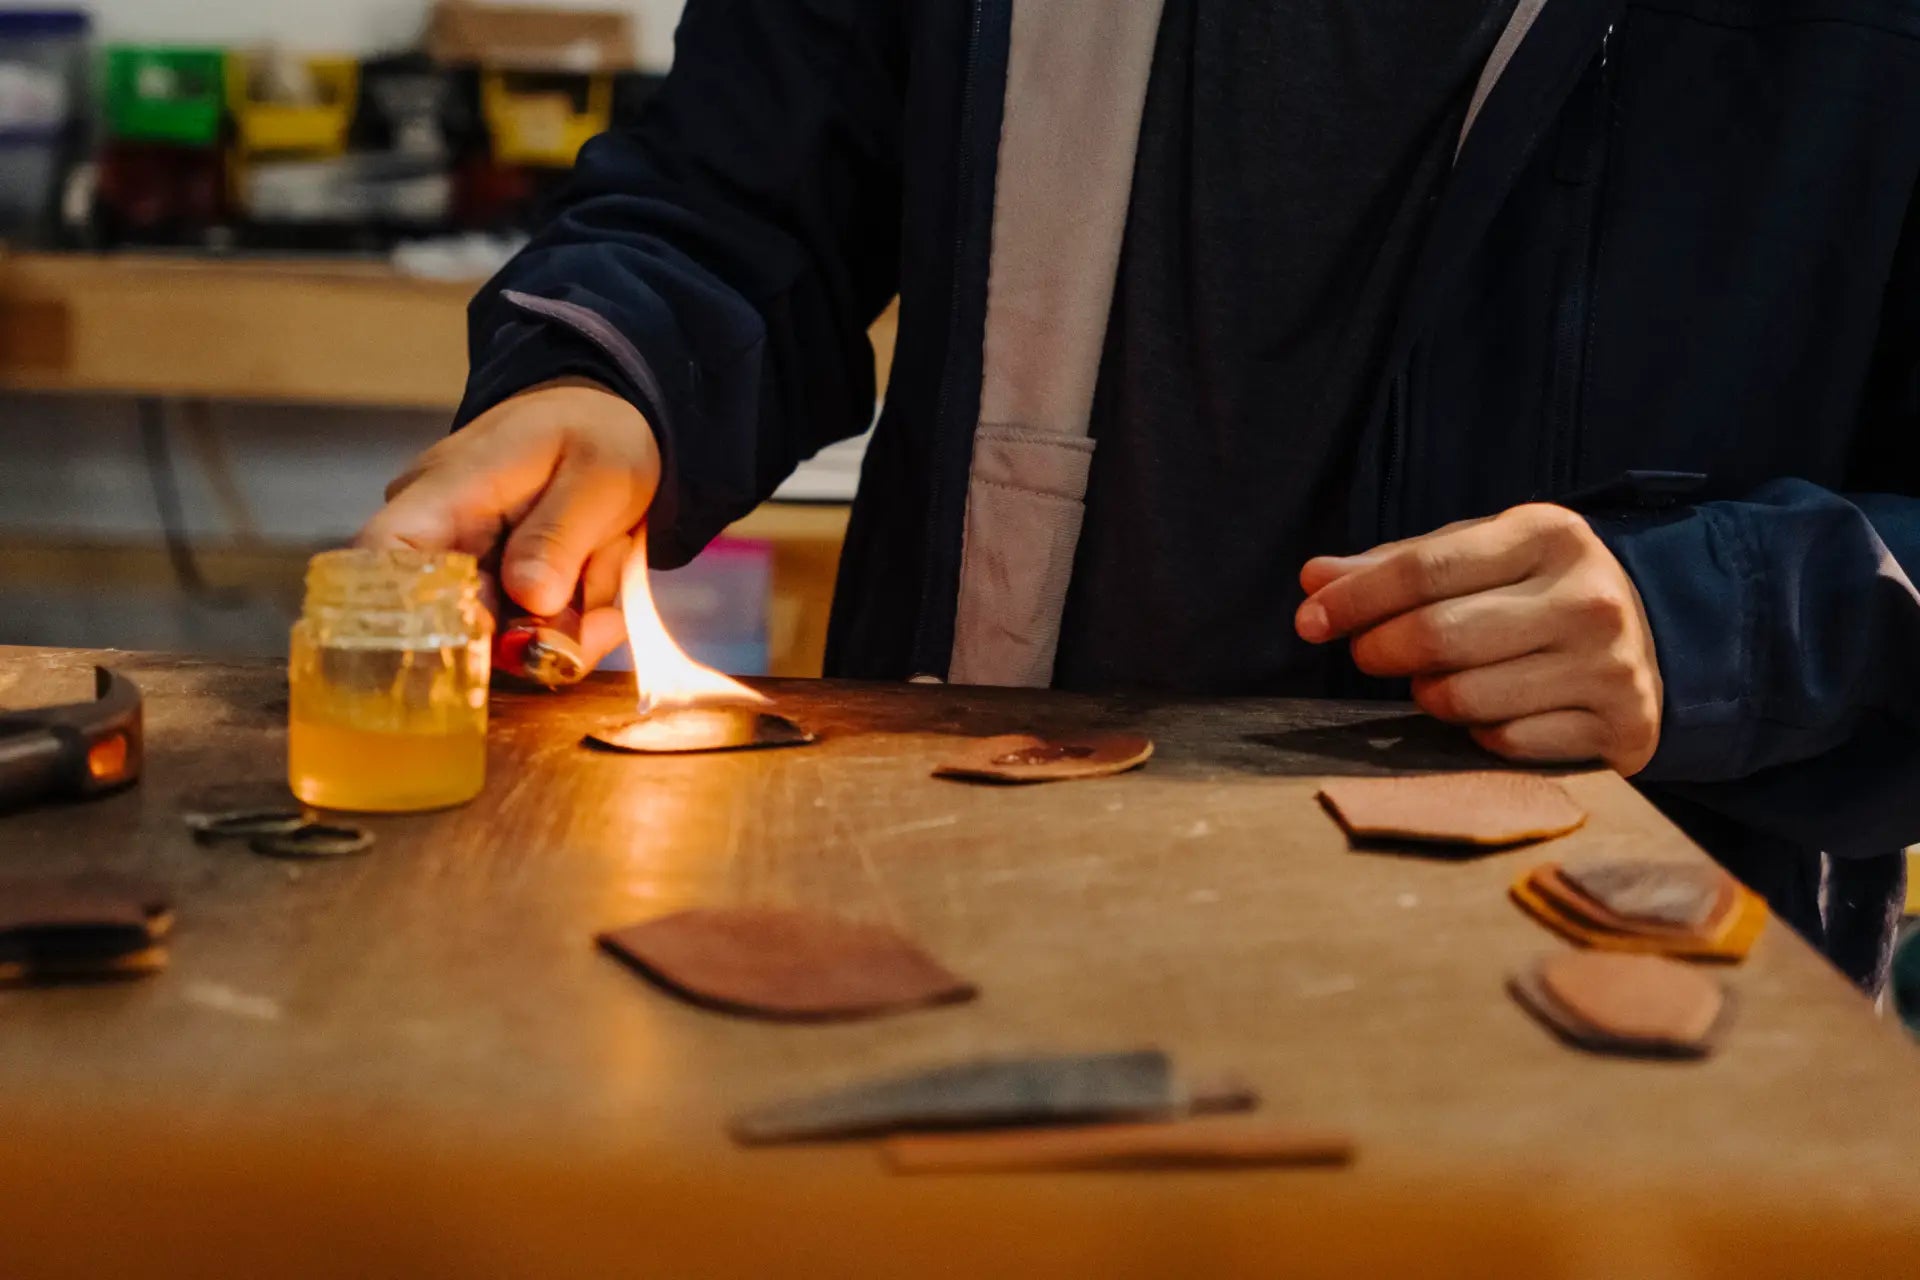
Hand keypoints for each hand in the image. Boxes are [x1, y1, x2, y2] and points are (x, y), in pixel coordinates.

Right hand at [358, 379, 659, 667]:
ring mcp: (467, 573)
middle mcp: (438, 539)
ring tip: (605, 567)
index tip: (489, 631)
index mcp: (444, 492)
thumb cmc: (593, 435)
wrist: (607, 428)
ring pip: (501, 640)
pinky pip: (528, 635)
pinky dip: (572, 624)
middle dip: (531, 633)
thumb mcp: (596, 475)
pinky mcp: (497, 596)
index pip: (384, 558)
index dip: (415, 612)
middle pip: (451, 624)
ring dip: (564, 624)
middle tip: (594, 606)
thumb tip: (529, 597)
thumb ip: (558, 535)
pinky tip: (601, 582)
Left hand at [1294, 504, 1663, 773]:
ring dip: (1429, 695)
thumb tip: (1313, 579)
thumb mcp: (1480, 557)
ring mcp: (1608, 665)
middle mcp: (1587, 597)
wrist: (1656, 637)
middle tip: (1369, 654)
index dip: (1355, 599)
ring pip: (1463, 698)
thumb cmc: (1537, 591)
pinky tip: (1493, 710)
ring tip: (1439, 679)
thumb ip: (1397, 566)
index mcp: (1549, 535)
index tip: (1308, 620)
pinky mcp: (1619, 727)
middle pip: (1438, 636)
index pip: (1425, 569)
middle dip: (1381, 649)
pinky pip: (1504, 743)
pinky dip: (1479, 733)